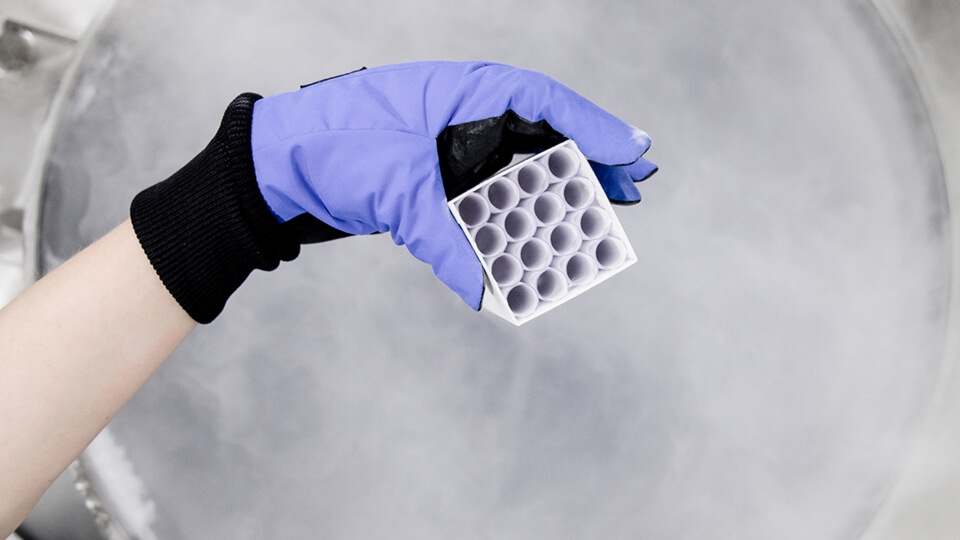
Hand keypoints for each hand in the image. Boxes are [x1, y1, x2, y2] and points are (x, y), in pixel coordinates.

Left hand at [251, 61, 656, 309]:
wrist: (276, 162)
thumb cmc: (331, 148)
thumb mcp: (395, 194)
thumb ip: (444, 243)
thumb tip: (483, 292)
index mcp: (462, 92)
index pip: (543, 101)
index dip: (594, 125)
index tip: (633, 150)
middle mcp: (465, 111)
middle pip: (543, 130)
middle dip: (590, 158)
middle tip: (633, 187)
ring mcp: (452, 139)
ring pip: (522, 159)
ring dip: (561, 183)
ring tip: (605, 207)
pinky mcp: (439, 169)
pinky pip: (492, 186)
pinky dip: (521, 203)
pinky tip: (544, 220)